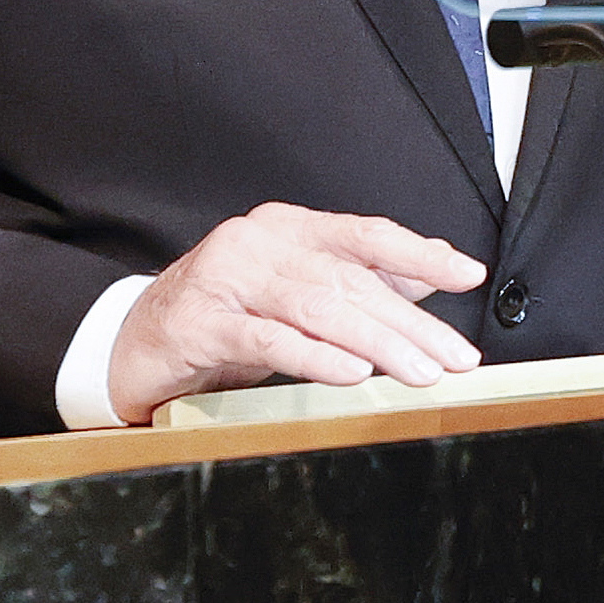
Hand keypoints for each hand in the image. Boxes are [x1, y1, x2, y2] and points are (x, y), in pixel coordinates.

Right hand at [107, 202, 488, 419]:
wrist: (135, 342)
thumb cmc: (223, 317)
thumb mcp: (295, 293)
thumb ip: (358, 281)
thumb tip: (432, 274)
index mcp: (289, 228)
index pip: (367, 235)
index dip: (421, 254)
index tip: (468, 275)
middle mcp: (259, 242)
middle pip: (351, 280)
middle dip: (412, 322)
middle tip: (456, 357)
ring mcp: (226, 279)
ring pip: (318, 308)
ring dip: (378, 344)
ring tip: (419, 372)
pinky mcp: (199, 324)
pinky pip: (269, 340)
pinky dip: (317, 357)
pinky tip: (353, 374)